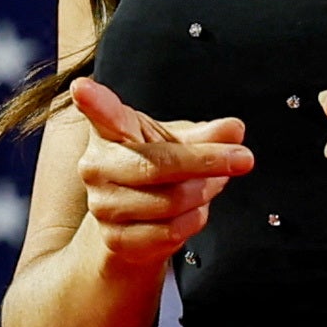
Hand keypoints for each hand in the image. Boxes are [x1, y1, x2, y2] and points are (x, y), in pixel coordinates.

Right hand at [65, 77, 253, 269]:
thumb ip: (206, 135)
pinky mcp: (116, 238)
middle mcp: (96, 167)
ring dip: (205, 192)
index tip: (83, 88)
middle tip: (243, 158)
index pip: (101, 114)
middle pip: (158, 165)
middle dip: (208, 162)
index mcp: (109, 131)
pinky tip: (194, 209)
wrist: (131, 223)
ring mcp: (103, 205)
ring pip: (172, 200)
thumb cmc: (152, 170)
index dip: (93, 101)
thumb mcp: (178, 143)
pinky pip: (172, 230)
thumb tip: (233, 130)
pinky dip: (196, 218)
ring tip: (212, 183)